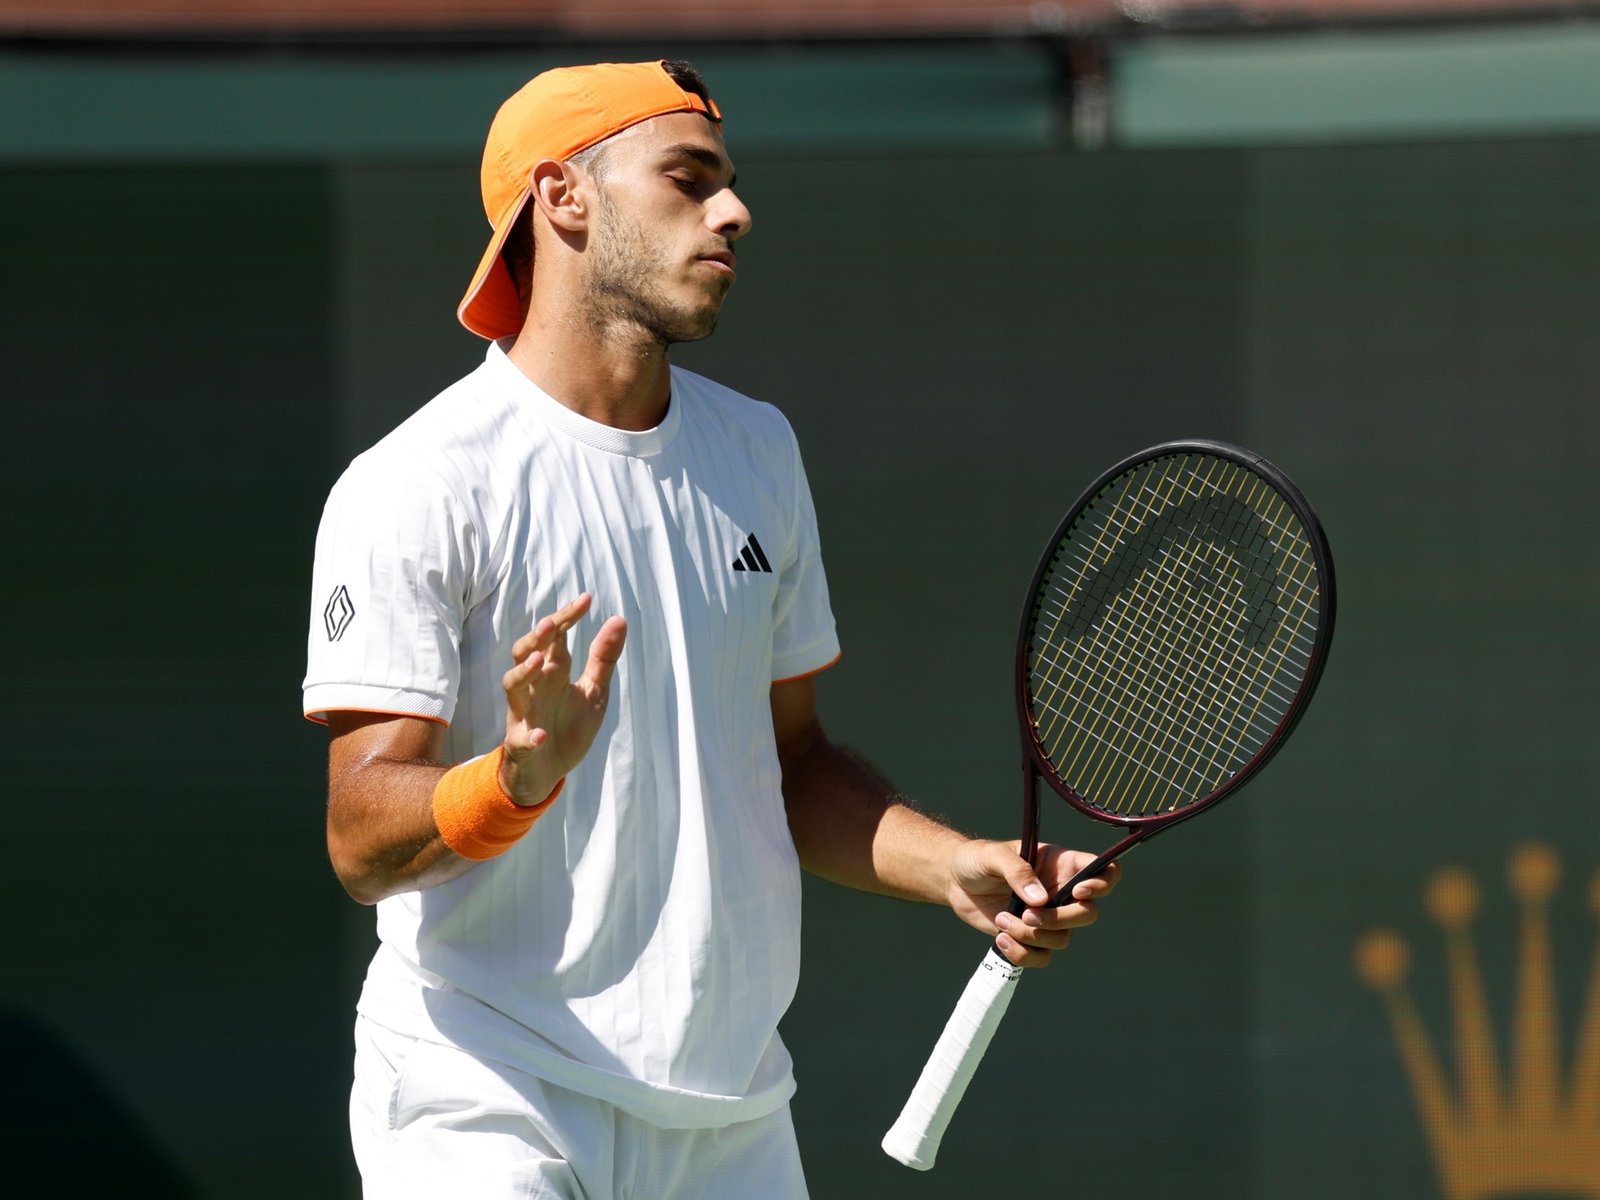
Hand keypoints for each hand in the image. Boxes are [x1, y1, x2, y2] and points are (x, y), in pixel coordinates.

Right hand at [499, 593, 627, 805]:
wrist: (549, 771)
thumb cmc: (569, 725)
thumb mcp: (594, 691)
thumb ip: (603, 658)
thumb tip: (619, 619)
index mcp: (553, 673)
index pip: (556, 638)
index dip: (567, 618)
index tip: (587, 599)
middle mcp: (534, 687)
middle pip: (525, 653)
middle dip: (536, 637)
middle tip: (551, 623)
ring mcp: (524, 714)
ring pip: (512, 686)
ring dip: (523, 672)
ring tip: (540, 660)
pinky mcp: (520, 744)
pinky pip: (520, 738)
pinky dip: (529, 736)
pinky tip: (541, 734)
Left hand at [946, 840, 1120, 968]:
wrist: (954, 882)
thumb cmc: (977, 859)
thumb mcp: (993, 856)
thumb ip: (1018, 871)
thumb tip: (1040, 900)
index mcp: (1061, 864)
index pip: (1103, 871)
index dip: (1103, 884)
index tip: (1078, 891)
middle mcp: (1060, 891)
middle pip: (1088, 913)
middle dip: (1059, 920)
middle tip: (1027, 915)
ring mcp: (1048, 916)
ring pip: (1063, 938)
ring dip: (1031, 936)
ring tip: (1001, 920)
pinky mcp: (1031, 937)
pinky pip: (1042, 957)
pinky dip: (1023, 954)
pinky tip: (1000, 939)